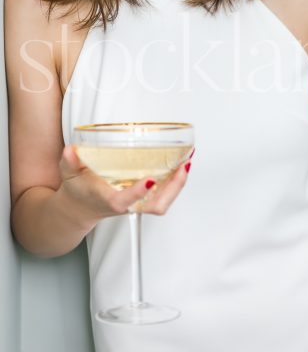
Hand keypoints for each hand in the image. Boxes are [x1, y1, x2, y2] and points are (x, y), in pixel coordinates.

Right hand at [59, 145, 192, 223]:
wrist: (80, 209)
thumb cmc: (78, 191)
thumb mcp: (69, 174)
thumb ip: (70, 162)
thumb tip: (71, 150)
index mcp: (108, 200)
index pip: (124, 200)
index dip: (138, 192)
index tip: (149, 179)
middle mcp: (127, 204)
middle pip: (155, 206)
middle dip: (173, 188)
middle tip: (183, 166)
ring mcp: (137, 203)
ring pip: (163, 202)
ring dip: (178, 184)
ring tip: (187, 162)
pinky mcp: (143, 199)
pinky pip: (164, 195)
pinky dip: (175, 182)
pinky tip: (182, 165)